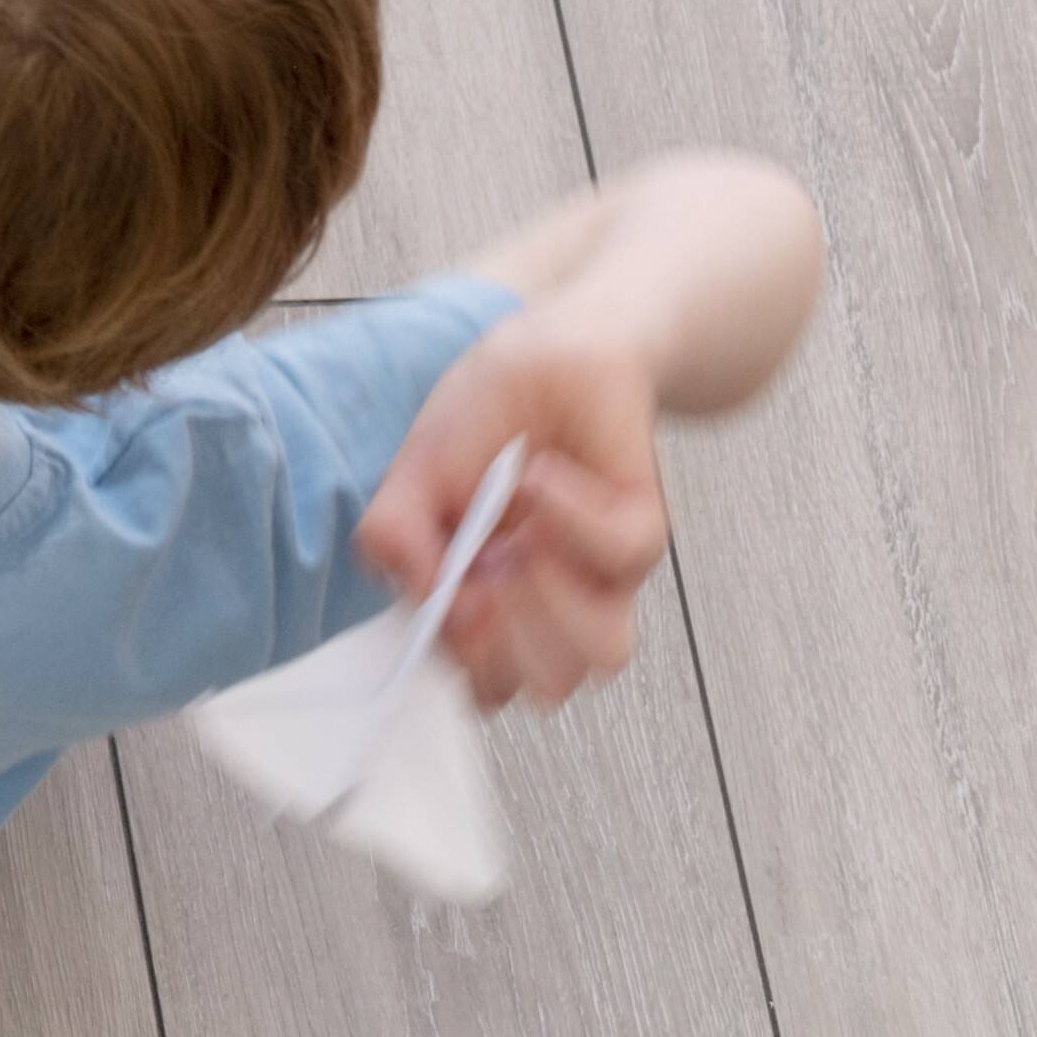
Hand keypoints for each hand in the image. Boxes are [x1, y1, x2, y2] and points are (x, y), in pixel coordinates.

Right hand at [359, 314, 672, 711]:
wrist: (548, 351)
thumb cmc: (483, 414)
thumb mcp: (412, 473)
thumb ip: (393, 536)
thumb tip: (429, 600)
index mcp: (490, 601)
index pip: (486, 685)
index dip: (469, 664)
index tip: (449, 609)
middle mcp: (551, 601)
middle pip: (546, 685)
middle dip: (508, 638)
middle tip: (483, 576)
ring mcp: (601, 573)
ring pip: (603, 654)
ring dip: (550, 598)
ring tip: (519, 540)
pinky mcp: (643, 530)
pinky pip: (619, 555)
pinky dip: (569, 513)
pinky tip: (540, 477)